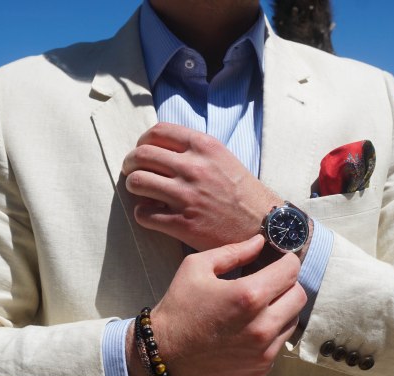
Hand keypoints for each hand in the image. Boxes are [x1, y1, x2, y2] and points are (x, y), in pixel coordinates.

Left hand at [122, 122, 281, 251]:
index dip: (142, 141)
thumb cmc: (242, 194)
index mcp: (204, 147)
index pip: (157, 132)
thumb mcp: (223, 159)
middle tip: (132, 171)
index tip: (142, 151)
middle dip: (130, 163)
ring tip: (141, 192)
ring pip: (137, 182)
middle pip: (141, 155)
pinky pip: (144, 214)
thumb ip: (195, 150)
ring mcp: (187, 197)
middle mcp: (194, 168)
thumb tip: (161, 148)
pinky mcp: (183, 224)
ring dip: (133, 186)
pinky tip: (151, 214)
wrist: (263, 226)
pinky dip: (142, 213)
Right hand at [127, 235, 306, 375]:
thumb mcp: (197, 268)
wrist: (164, 355)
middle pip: (299, 296)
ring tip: (260, 307)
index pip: (291, 271)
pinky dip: (272, 333)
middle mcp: (263, 325)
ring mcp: (264, 351)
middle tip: (270, 283)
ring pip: (293, 321)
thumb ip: (233, 252)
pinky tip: (250, 329)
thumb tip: (261, 242)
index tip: (278, 261)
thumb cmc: (179, 307)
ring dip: (282, 310)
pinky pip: (280, 343)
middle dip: (287, 285)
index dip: (286, 262)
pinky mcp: (262, 368)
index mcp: (249, 296)